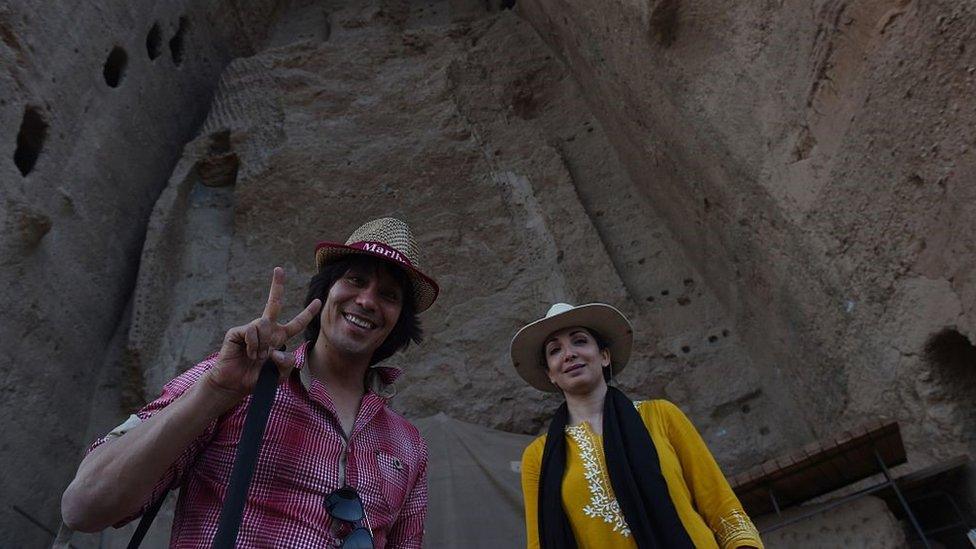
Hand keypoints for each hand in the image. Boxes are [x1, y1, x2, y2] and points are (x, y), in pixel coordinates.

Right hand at [204, 267, 321, 407]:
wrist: (235, 384)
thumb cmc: (258, 379)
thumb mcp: (279, 376)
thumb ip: (286, 364)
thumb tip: (278, 351)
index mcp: (280, 338)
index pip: (297, 323)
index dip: (308, 313)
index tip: (318, 301)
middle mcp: (266, 329)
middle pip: (274, 304)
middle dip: (277, 286)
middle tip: (279, 269)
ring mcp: (251, 329)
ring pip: (263, 325)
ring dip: (262, 345)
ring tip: (256, 357)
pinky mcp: (237, 332)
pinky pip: (251, 331)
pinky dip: (253, 344)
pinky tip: (248, 353)